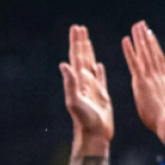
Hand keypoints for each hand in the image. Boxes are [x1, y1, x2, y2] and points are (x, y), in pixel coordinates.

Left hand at [60, 25, 113, 154]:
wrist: (94, 136)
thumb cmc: (85, 121)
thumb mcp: (75, 101)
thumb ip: (70, 83)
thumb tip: (63, 64)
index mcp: (78, 81)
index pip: (76, 57)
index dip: (76, 43)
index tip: (76, 29)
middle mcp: (84, 82)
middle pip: (82, 57)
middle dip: (81, 42)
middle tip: (79, 28)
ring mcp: (92, 88)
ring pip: (90, 65)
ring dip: (89, 52)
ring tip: (87, 41)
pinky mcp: (101, 96)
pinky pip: (100, 79)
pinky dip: (99, 70)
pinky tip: (98, 64)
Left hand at [122, 21, 164, 152]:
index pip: (159, 61)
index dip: (155, 48)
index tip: (152, 36)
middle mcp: (158, 77)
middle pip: (152, 53)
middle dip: (147, 38)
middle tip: (142, 24)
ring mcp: (149, 78)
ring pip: (144, 53)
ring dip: (140, 38)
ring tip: (137, 25)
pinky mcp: (141, 82)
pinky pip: (134, 63)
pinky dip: (129, 51)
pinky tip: (125, 39)